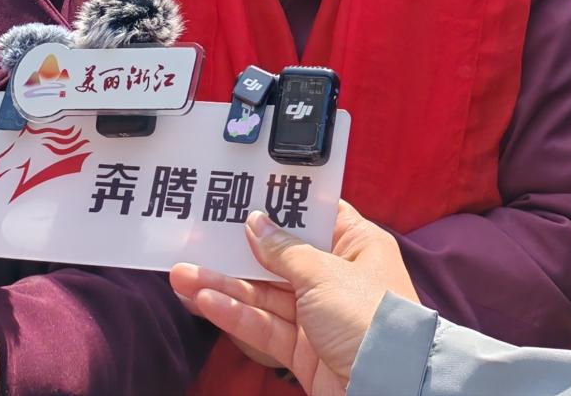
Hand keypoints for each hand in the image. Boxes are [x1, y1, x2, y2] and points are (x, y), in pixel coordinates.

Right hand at [169, 204, 416, 394]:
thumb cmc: (369, 319)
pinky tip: (205, 302)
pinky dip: (236, 315)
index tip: (243, 194)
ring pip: (265, 295)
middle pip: (279, 258)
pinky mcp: (304, 351)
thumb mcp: (325, 274)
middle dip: (236, 253)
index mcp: (356, 246)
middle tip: (196, 240)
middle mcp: (337, 277)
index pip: (313, 217)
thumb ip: (284, 250)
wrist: (388, 388)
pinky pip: (265, 326)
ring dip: (224, 286)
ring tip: (182, 275)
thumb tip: (257, 221)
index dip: (279, 206)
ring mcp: (318, 316)